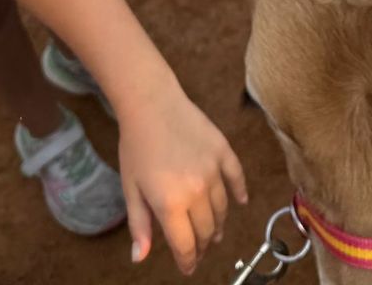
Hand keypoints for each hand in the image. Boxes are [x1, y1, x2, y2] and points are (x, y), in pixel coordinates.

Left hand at [117, 87, 247, 273]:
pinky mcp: (223, 152)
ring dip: (218, 224)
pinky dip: (240, 193)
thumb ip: (139, 225)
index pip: (186, 245)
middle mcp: (196, 191)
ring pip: (222, 208)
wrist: (151, 103)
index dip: (188, 261)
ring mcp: (213, 170)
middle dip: (202, 244)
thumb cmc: (136, 146)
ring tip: (214, 231)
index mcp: (170, 204)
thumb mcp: (131, 189)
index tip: (188, 267)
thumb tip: (140, 258)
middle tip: (198, 248)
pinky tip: (240, 201)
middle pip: (206, 229)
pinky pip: (237, 178)